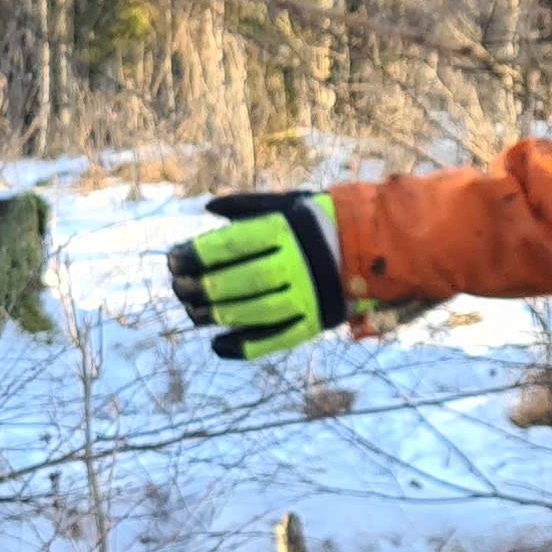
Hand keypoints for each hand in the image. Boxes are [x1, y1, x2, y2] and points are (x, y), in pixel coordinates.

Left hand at [164, 189, 350, 361]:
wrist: (378, 247)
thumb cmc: (322, 221)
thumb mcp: (289, 204)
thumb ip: (248, 205)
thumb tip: (208, 208)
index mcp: (287, 230)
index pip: (234, 244)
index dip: (198, 254)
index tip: (174, 260)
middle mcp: (300, 263)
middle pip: (242, 280)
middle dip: (205, 287)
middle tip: (179, 288)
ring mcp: (310, 296)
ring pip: (257, 312)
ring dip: (219, 316)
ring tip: (194, 313)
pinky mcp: (317, 322)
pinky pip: (278, 339)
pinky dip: (246, 347)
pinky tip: (218, 347)